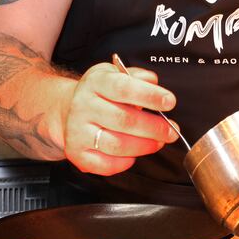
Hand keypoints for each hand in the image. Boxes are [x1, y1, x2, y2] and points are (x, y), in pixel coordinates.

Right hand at [62, 61, 177, 175]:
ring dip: (144, 146)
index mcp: (95, 82)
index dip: (149, 96)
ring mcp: (77, 131)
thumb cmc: (98, 93)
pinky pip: (107, 164)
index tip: (169, 102)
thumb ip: (136, 76)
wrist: (67, 108)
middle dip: (154, 128)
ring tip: (158, 142)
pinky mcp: (76, 153)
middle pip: (124, 120)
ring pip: (117, 144)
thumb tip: (153, 82)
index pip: (123, 88)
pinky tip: (134, 153)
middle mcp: (83, 106)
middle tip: (171, 130)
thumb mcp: (113, 74)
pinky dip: (126, 162)